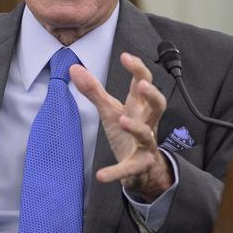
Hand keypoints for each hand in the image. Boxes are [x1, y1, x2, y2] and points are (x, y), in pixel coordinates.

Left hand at [70, 52, 173, 200]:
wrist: (142, 168)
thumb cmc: (127, 132)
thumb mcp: (110, 110)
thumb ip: (93, 90)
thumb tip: (74, 67)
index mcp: (139, 107)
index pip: (144, 83)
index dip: (138, 69)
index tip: (126, 56)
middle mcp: (147, 122)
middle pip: (158, 105)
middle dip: (153, 94)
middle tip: (142, 84)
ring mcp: (146, 144)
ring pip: (147, 134)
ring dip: (136, 127)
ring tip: (122, 120)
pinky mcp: (139, 165)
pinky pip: (129, 168)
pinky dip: (116, 172)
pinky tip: (102, 176)